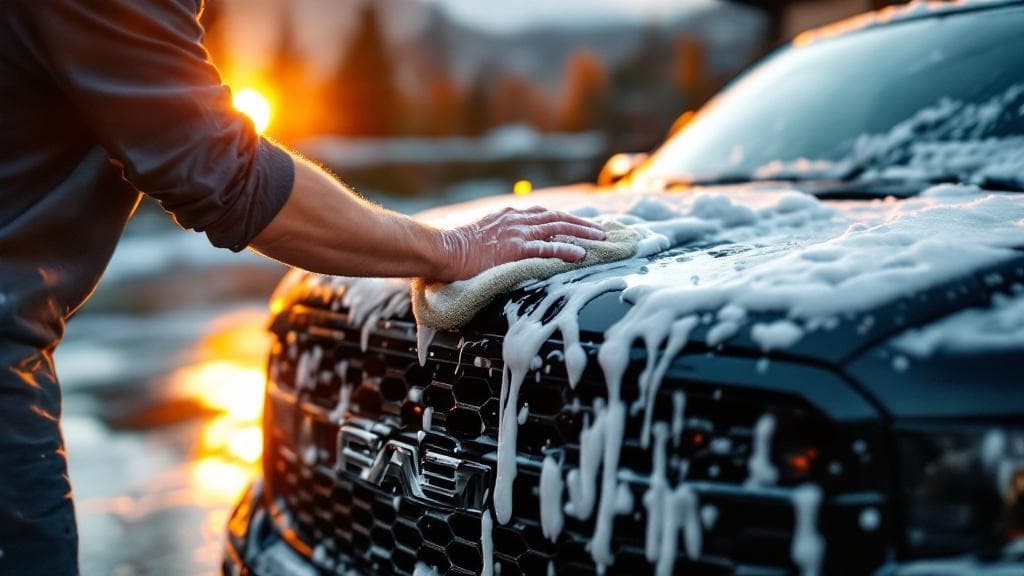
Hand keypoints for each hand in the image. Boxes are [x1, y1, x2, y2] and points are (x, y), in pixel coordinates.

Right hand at [433, 206, 605, 281]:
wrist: (445, 250)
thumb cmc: (459, 248)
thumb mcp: (484, 234)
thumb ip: (500, 233)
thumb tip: (509, 242)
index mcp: (511, 216)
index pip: (546, 213)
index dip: (567, 219)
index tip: (583, 224)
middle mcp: (518, 220)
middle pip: (558, 218)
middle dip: (582, 224)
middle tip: (602, 232)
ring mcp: (518, 233)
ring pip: (557, 229)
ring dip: (582, 234)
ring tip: (599, 240)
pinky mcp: (515, 249)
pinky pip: (546, 248)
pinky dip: (565, 250)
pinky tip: (581, 254)